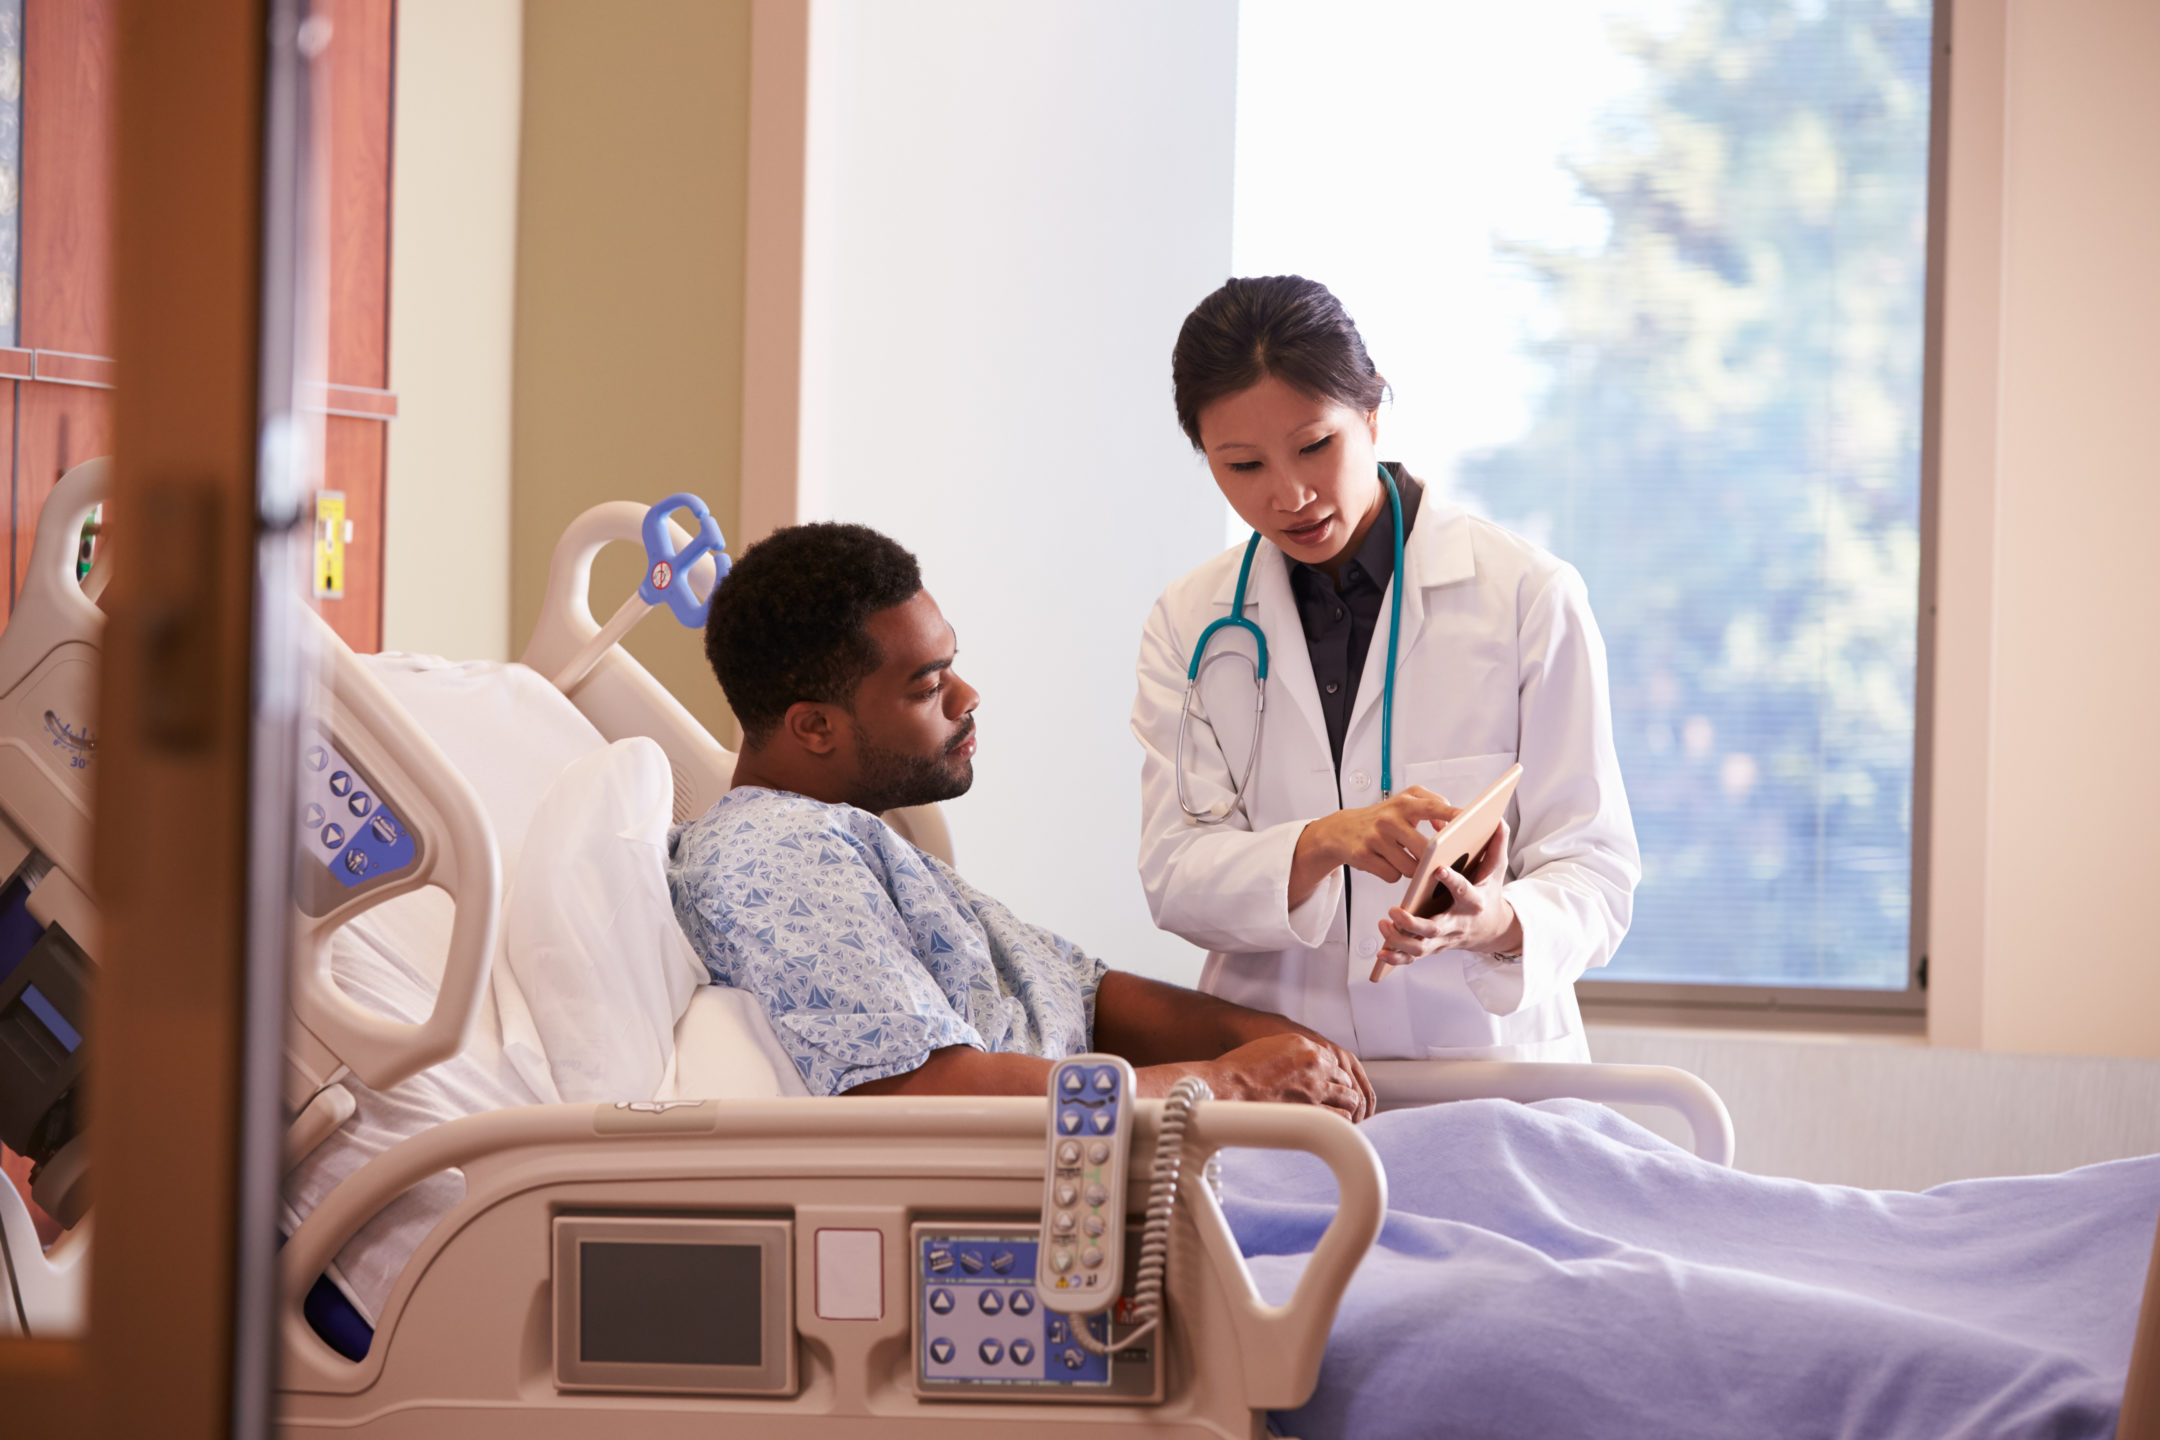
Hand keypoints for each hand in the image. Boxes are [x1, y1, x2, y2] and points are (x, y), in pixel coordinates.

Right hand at [1199, 1032, 1375, 1122]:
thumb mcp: (1269, 1048)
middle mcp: (1314, 1062)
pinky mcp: (1312, 1109)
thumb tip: (1300, 1069)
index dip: (1332, 1077)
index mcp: (1303, 1045)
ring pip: (1348, 1097)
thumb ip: (1292, 1056)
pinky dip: (1341, 1122)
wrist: (1226, 1087)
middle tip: (1334, 1103)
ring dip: (1345, 1107)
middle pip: (1344, 1078)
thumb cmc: (1238, 1071)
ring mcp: (1315, 1086)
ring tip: (1338, 1115)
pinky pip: (1341, 1117)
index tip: (1327, 1087)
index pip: (1333, 1061)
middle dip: (1341, 1091)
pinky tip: (1331, 1126)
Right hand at [1289, 786, 1459, 907]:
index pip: (1434, 807)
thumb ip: (1432, 806)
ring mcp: (1375, 837)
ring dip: (1412, 869)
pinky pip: (1392, 875)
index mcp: (1404, 803)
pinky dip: (1393, 874)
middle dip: (1432, 859)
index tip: (1469, 821)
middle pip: (1426, 849)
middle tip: (1434, 861)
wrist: (1341, 830)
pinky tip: (1385, 863)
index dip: (1453, 814)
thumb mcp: (1404, 803)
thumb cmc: (1382, 818)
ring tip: (1403, 858)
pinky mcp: (1364, 856)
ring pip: (1410, 867)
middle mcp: (1390, 818)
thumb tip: (1448, 825)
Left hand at [1371, 819, 1521, 979]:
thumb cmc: (1489, 893)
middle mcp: (1457, 924)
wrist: (1492, 929)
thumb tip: (1496, 818)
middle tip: (1395, 910)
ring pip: (1420, 947)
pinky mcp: (1433, 948)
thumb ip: (1496, 844)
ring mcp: (1443, 939)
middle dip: (1413, 923)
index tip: (1439, 869)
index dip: (1453, 882)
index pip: (1464, 892)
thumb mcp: (1497, 869)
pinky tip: (1381, 951)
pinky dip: (1396, 958)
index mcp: (1473, 902)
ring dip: (1399, 939)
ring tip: (1384, 922)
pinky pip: (1413, 958)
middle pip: (1434, 929)